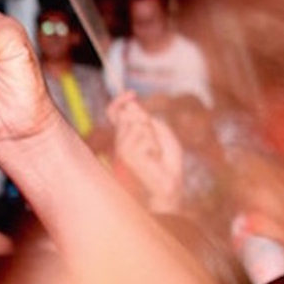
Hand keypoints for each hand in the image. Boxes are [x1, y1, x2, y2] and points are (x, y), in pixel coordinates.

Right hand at [108, 93, 185, 214]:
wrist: (169, 190)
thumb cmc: (166, 165)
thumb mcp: (161, 134)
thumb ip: (146, 118)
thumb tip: (131, 104)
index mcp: (125, 137)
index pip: (115, 114)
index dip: (120, 101)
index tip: (132, 93)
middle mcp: (119, 143)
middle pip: (128, 115)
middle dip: (146, 122)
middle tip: (154, 142)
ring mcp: (121, 151)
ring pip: (137, 126)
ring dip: (152, 137)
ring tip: (155, 154)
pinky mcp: (126, 158)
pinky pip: (143, 138)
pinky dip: (154, 145)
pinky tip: (154, 159)